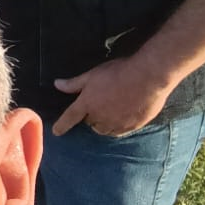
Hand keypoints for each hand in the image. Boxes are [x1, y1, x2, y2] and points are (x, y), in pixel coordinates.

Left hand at [51, 57, 174, 137]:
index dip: (61, 125)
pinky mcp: (132, 126)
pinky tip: (120, 119)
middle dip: (90, 117)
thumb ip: (74, 83)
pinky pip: (119, 132)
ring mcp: (116, 123)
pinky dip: (116, 128)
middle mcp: (100, 116)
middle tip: (97, 106)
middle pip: (89, 123)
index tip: (56, 132)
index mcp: (87, 103)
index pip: (69, 117)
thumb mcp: (92, 75)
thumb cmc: (118, 72)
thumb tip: (57, 84)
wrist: (148, 77)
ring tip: (108, 114)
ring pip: (104, 130)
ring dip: (102, 125)